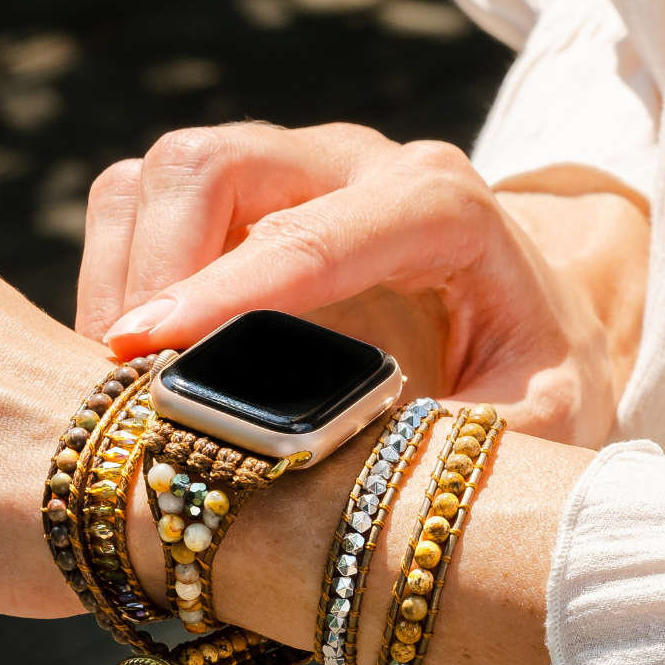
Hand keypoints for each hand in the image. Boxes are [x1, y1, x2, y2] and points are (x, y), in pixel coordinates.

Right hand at [77, 123, 646, 448]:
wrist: (541, 314)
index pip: (319, 232)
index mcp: (442, 207)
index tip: (147, 351)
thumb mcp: (543, 420)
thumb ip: (462, 450)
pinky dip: (122, 268)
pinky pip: (153, 199)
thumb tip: (354, 500)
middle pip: (214, 163)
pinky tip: (139, 354)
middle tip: (129, 384)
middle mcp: (362, 168)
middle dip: (154, 270)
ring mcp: (302, 172)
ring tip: (124, 379)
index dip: (227, 291)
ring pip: (166, 174)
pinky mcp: (258, 197)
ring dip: (125, 271)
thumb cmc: (543, 367)